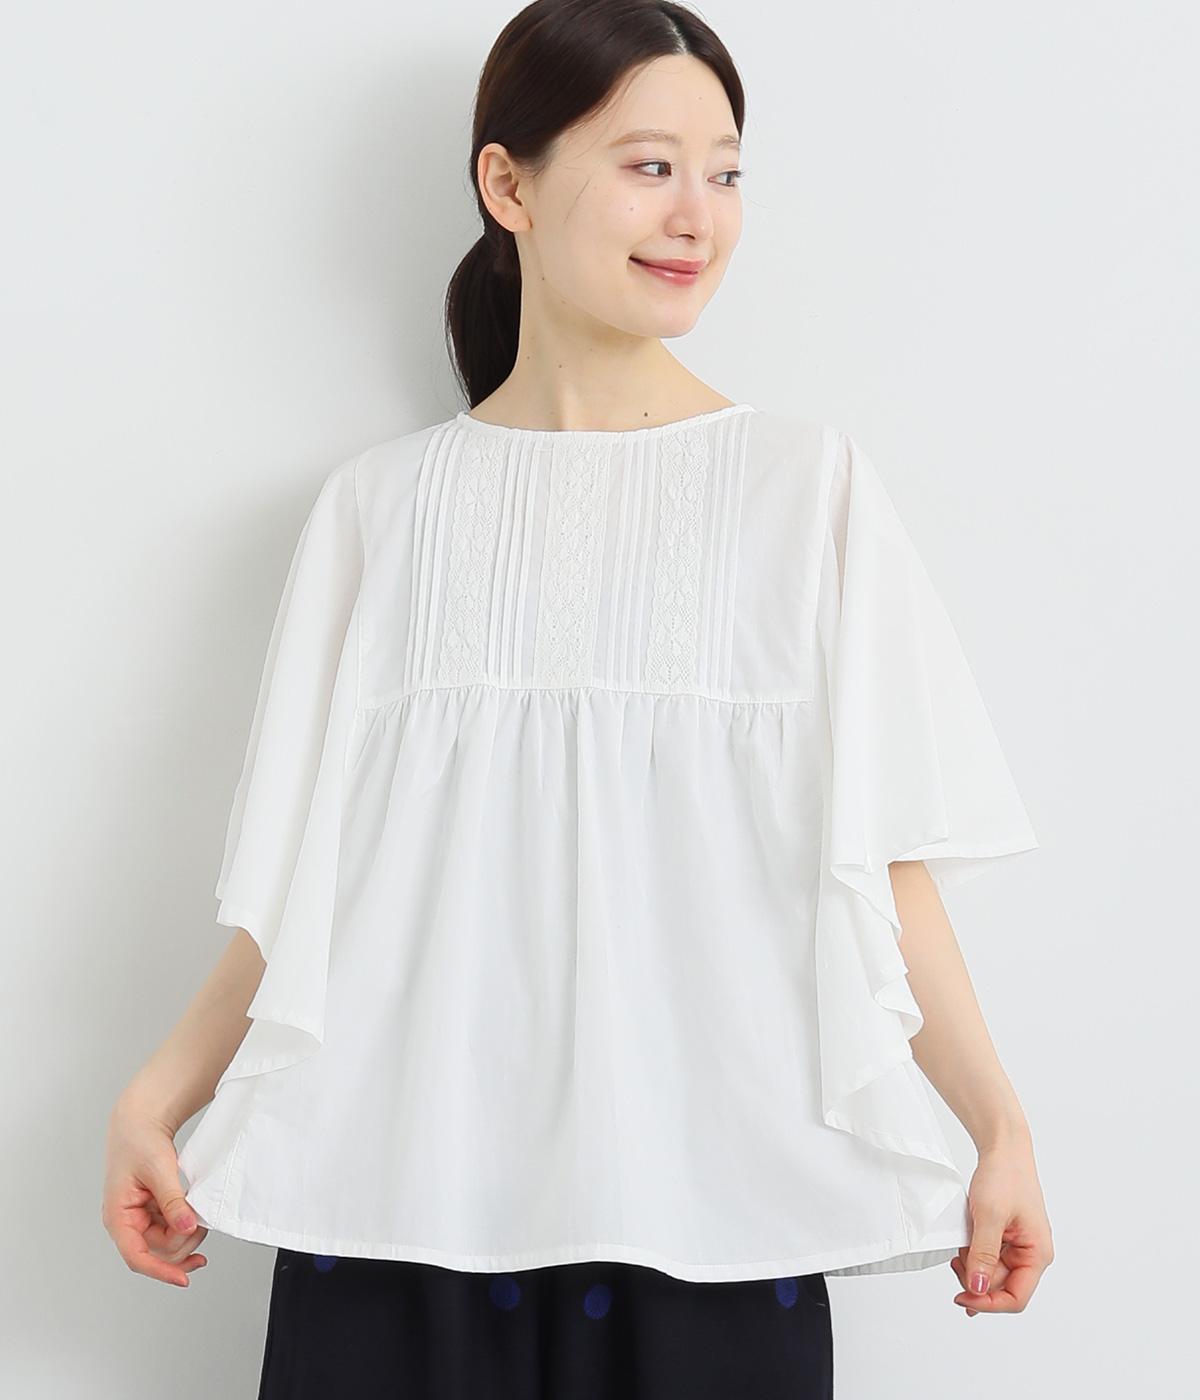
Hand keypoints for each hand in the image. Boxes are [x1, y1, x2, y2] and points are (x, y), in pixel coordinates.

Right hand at [102, 1093, 208, 1287]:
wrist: (140, 1123)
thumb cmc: (139, 1142)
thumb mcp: (158, 1170)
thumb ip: (172, 1201)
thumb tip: (186, 1227)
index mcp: (118, 1217)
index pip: (137, 1257)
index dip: (161, 1271)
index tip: (184, 1278)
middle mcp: (127, 1223)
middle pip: (158, 1252)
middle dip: (184, 1242)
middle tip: (202, 1220)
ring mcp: (140, 1220)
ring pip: (167, 1244)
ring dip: (187, 1235)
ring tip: (200, 1213)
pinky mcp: (153, 1213)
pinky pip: (171, 1230)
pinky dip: (186, 1226)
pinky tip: (196, 1217)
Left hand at [951, 1137, 1053, 1314]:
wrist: (1004, 1149)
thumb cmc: (1005, 1176)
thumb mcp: (990, 1216)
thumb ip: (984, 1255)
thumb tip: (978, 1289)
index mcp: (1037, 1254)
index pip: (1016, 1298)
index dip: (988, 1303)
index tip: (962, 1299)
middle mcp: (1031, 1254)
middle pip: (1001, 1287)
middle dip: (976, 1279)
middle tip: (955, 1261)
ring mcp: (1018, 1246)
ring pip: (992, 1273)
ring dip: (972, 1265)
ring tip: (960, 1245)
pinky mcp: (1006, 1237)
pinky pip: (988, 1256)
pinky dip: (973, 1253)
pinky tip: (964, 1241)